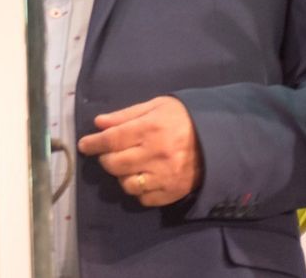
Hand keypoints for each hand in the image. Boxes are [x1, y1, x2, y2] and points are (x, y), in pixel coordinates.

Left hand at [77, 95, 201, 206]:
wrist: (221, 138)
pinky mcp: (175, 191)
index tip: (84, 145)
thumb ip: (125, 115)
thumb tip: (99, 123)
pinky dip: (139, 191)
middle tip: (108, 154)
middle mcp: (156, 154)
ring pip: (128, 185)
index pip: (111, 140)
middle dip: (106, 160)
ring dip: (121, 177)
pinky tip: (142, 179)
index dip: (93, 144)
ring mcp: (166, 175)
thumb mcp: (155, 107)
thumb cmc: (184, 118)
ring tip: (127, 168)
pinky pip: (145, 198)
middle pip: (115, 164)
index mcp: (150, 129)